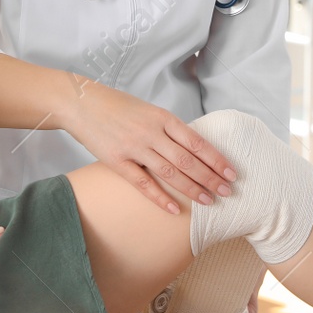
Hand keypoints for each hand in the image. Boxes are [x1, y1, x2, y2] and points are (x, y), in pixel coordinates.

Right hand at [63, 81, 237, 213]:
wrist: (81, 103)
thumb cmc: (117, 106)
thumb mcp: (148, 110)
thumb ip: (168, 128)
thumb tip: (193, 149)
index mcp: (162, 117)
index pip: (197, 142)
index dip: (216, 159)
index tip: (231, 173)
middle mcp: (151, 132)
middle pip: (188, 160)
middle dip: (210, 178)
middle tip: (227, 192)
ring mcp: (133, 147)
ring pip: (170, 173)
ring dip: (192, 189)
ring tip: (209, 201)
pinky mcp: (116, 161)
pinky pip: (142, 183)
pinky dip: (160, 198)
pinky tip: (174, 209)